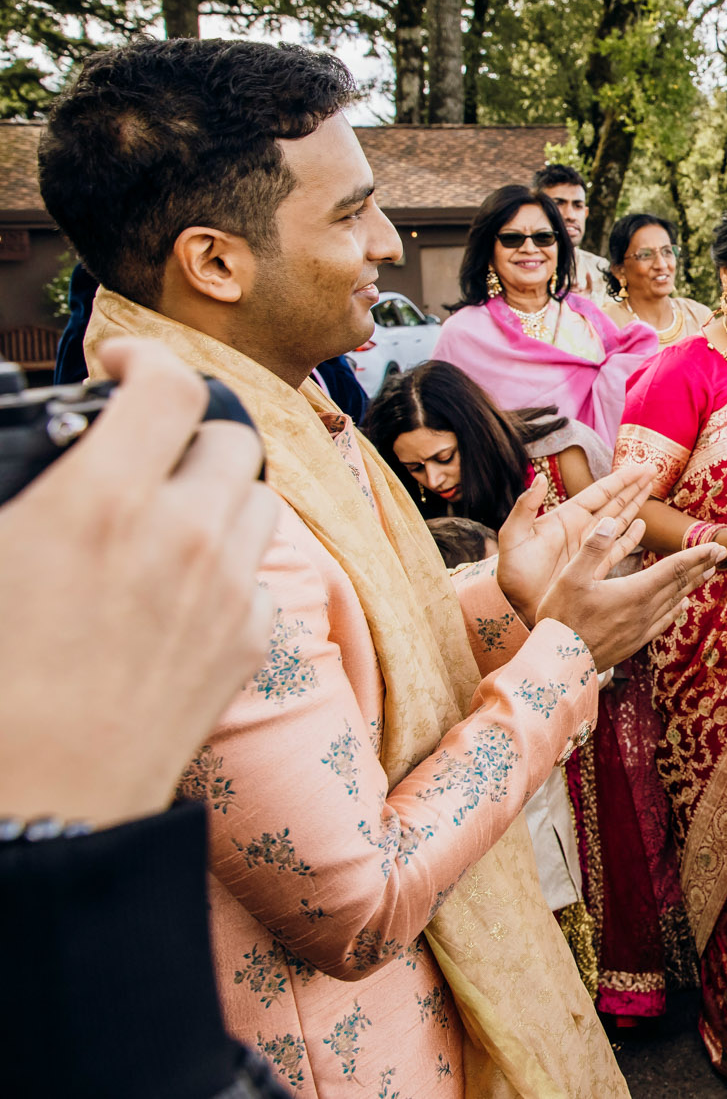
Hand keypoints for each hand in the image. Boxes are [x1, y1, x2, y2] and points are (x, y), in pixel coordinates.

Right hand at [0, 338, 280, 827]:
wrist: (35, 811)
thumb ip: (25, 488)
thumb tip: (44, 466)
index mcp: (105, 501)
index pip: (169, 385)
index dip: (146, 360)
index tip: (122, 367)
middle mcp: (185, 535)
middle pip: (230, 438)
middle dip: (188, 430)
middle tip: (142, 447)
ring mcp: (227, 591)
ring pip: (255, 502)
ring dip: (216, 492)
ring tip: (163, 512)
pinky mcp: (247, 644)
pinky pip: (255, 574)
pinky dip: (225, 565)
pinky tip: (175, 589)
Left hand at [495, 462, 650, 622]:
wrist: (517, 606)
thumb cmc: (511, 572)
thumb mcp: (513, 537)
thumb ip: (525, 507)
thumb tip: (541, 479)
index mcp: (566, 517)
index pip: (600, 492)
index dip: (621, 479)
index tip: (640, 467)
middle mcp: (582, 529)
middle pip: (615, 502)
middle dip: (634, 486)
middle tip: (653, 471)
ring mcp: (590, 548)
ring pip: (619, 520)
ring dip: (636, 504)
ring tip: (651, 489)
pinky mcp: (595, 567)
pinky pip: (618, 548)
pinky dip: (631, 537)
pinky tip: (642, 526)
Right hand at [536, 520, 724, 672]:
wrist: (559, 664)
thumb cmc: (561, 620)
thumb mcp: (570, 578)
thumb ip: (592, 548)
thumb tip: (609, 520)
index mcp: (634, 592)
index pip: (673, 568)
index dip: (696, 555)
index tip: (718, 547)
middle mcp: (644, 610)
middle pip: (679, 584)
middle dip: (701, 566)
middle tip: (722, 553)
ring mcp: (641, 628)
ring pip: (674, 601)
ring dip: (692, 585)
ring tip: (707, 573)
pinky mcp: (634, 642)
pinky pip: (663, 621)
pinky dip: (676, 609)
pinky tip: (681, 606)